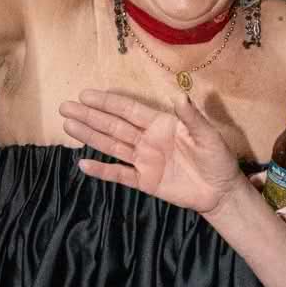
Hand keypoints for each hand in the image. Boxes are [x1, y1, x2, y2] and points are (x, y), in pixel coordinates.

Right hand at [60, 88, 244, 215]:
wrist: (221, 191)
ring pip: (112, 145)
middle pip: (113, 125)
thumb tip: (179, 95)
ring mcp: (144, 160)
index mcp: (160, 124)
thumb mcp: (208, 136)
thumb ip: (192, 118)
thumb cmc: (217, 159)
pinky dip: (102, 170)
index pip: (128, 110)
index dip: (107, 102)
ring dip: (90, 136)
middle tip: (65, 106)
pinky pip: (120, 174)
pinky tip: (84, 164)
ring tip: (68, 126)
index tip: (85, 95)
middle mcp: (147, 140)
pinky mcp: (145, 181)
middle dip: (90, 116)